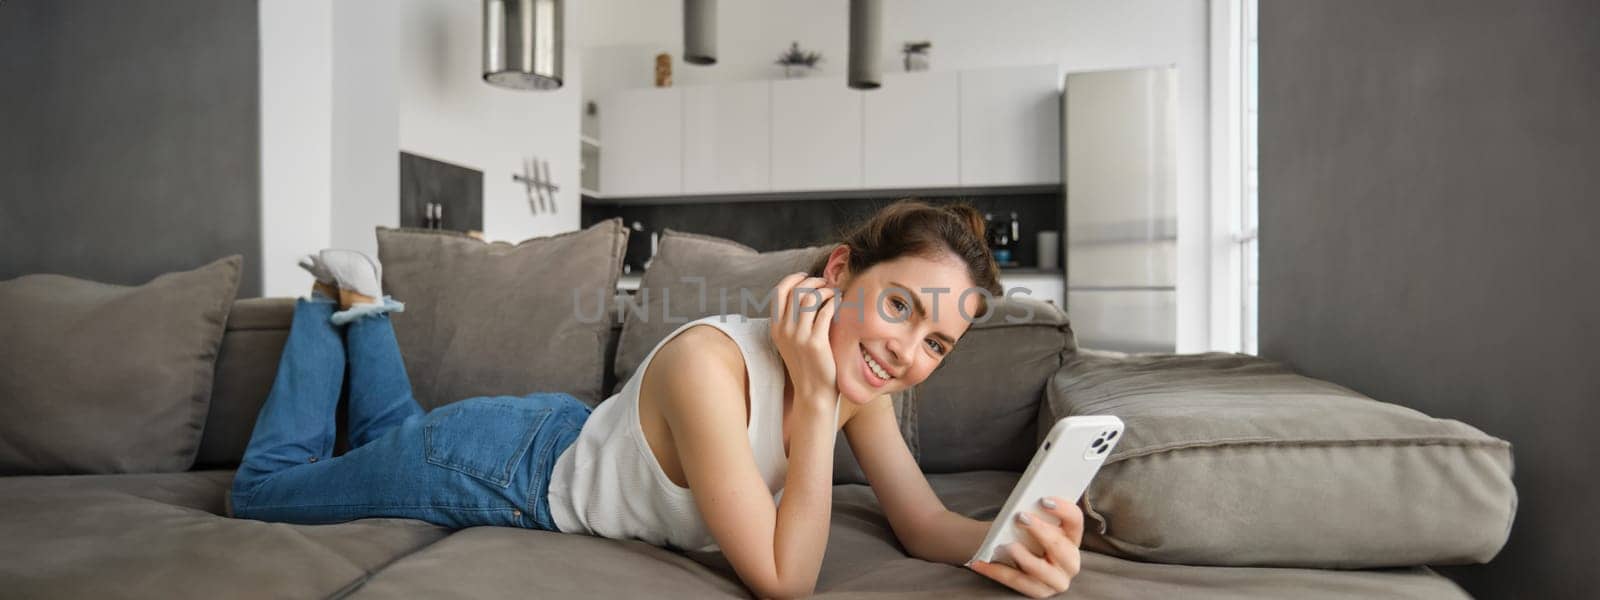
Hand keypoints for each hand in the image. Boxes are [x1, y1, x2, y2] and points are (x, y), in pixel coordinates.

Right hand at [768, 273, 837, 405]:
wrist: (813, 392)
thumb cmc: (807, 364)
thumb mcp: (792, 341)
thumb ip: (793, 319)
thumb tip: (806, 292)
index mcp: (775, 328)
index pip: (779, 292)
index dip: (794, 279)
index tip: (807, 277)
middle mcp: (784, 330)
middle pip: (797, 291)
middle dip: (814, 282)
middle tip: (826, 284)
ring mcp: (799, 336)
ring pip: (811, 298)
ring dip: (826, 290)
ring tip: (835, 293)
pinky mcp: (815, 343)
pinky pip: (826, 311)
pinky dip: (834, 301)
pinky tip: (840, 303)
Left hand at [968, 497, 1083, 597]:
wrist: (1007, 557)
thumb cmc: (1021, 534)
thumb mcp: (1031, 523)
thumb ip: (1033, 513)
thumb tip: (1022, 503)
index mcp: (1071, 538)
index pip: (1075, 521)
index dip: (1063, 509)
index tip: (1043, 500)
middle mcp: (1069, 561)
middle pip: (1061, 547)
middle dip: (1041, 531)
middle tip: (1021, 517)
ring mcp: (1057, 580)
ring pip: (1042, 570)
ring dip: (1024, 557)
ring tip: (1008, 546)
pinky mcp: (1039, 592)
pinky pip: (1017, 582)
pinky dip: (997, 572)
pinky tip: (980, 563)